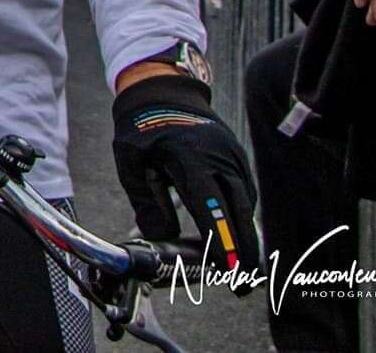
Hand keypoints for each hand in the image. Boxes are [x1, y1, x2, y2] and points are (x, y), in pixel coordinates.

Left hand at [111, 74, 260, 275]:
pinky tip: (235, 239)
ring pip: (245, 204)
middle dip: (242, 248)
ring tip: (240, 271)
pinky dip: (241, 216)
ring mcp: (233, 157)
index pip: (209, 203)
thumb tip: (159, 235)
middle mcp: (219, 157)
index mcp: (189, 156)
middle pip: (238, 209)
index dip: (219, 236)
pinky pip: (244, 193)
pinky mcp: (238, 159)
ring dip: (245, 236)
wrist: (164, 91)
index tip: (226, 266)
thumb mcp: (130, 159)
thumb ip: (145, 198)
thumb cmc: (142, 126)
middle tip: (241, 283)